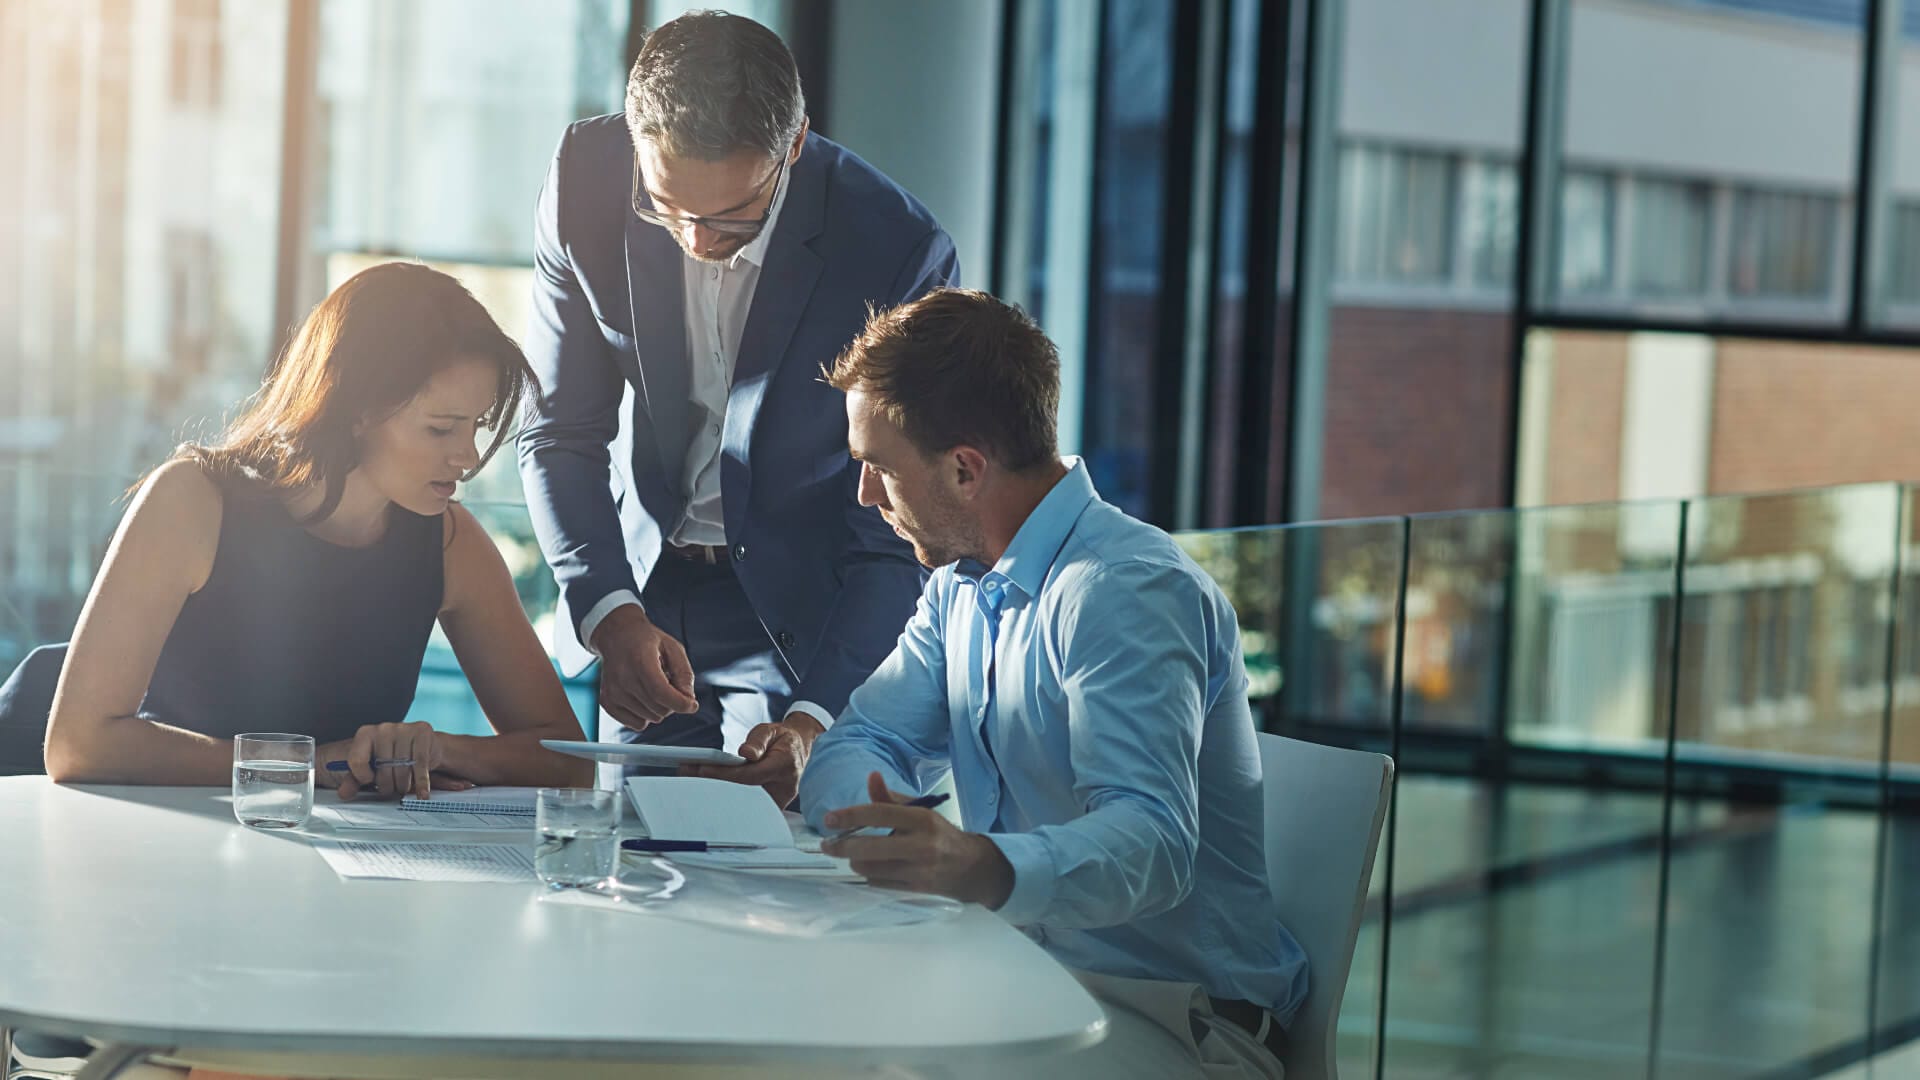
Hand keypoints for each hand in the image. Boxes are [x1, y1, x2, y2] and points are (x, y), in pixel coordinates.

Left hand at [316, 721, 471, 800]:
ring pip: (402, 768)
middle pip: (382, 767)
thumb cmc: (391, 756)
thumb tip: (344, 793)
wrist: (420, 743)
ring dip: (404, 785)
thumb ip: (353, 781)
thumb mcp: (369, 768)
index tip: (370, 780)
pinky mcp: (422, 732)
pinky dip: (421, 783)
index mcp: (365, 734)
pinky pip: (420, 764)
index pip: (357, 760)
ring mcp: (403, 729)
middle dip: (387, 785)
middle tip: (390, 787)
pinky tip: (422, 793)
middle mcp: (383, 728)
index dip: (363, 777)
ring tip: (403, 785)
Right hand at [593, 606, 699, 731]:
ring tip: (653, 685)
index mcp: (640, 661)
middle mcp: (623, 679)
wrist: (616, 637)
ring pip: (651, 718)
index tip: (692, 705)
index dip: (681, 703)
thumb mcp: (673, 647)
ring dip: (659, 707)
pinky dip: (646, 715)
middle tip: (669, 684)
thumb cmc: (647, 642)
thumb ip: (684, 673)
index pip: (661, 693)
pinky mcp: (607, 702)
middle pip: (659, 709)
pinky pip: (638, 724)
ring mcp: (612, 692)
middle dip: (672, 702)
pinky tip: (643, 696)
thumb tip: (688, 699)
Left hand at [680, 711, 822, 807]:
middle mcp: (784, 787)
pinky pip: (747, 807)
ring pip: (744, 804)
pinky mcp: (772, 807)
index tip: (701, 769)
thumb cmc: (781, 739)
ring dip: (716, 796)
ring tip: (690, 784)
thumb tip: (745, 753)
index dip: (724, 774)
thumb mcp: (770, 731)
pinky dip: (726, 800)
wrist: (798, 750)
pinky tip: (706, 793)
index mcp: (785, 766)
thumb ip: (758, 740)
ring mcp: (779, 800)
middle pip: (744, 794)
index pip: (750, 775)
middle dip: (714, 788)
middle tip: (687, 780)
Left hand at [820, 772, 1012, 907]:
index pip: (880, 814)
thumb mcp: (920, 811)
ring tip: (853, 856)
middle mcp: (921, 844)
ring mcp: (918, 870)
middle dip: (842, 846)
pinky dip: (869, 876)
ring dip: (855, 862)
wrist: (973, 868)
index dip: (850, 816)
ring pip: (871, 869)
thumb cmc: (940, 835)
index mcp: (922, 819)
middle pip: (870, 847)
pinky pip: (879, 884)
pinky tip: (870, 869)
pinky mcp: (916, 889)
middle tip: (827, 844)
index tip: (829, 819)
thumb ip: (890, 798)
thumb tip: (871, 777)